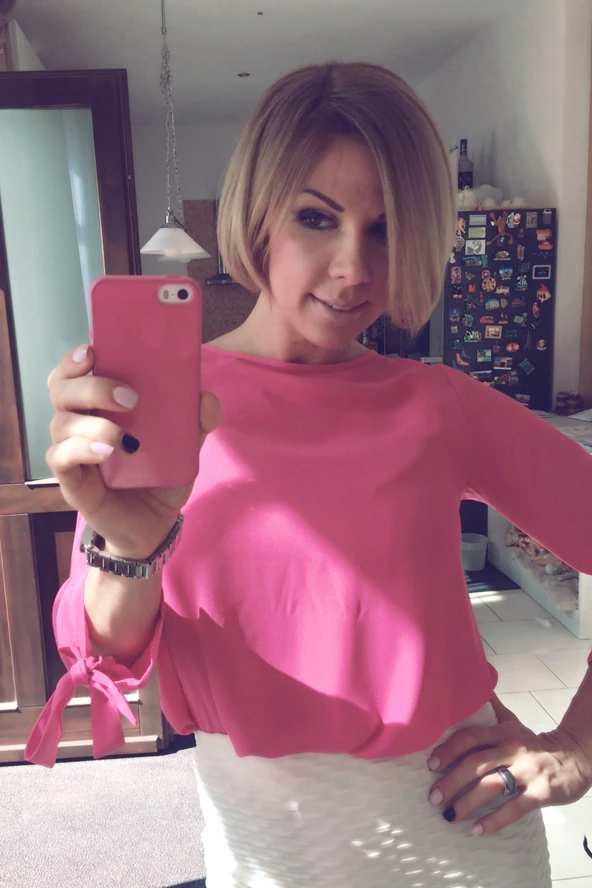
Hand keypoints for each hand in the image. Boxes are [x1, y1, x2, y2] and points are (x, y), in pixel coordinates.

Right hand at [46, 344, 220, 557]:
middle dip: (93, 386)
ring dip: (93, 423)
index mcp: (100, 405)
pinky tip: (105, 453)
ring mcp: (72, 451)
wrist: (154, 524)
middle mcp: (79, 422)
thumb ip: (198, 420)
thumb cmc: (161, 475)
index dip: (75, 359)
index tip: (93, 351)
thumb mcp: (186, 446)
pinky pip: (60, 458)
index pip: (74, 372)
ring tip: (125, 439)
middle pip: (62, 390)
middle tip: (131, 397)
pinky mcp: (71, 481)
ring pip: (62, 422)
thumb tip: (205, 397)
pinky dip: (80, 450)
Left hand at [426, 696, 591, 835]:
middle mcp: (511, 750)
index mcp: (502, 733)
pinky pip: (514, 808)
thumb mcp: (513, 722)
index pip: (470, 738)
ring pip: (491, 786)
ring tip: (449, 815)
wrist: (575, 756)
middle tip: (433, 796)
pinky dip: (494, 820)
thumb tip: (475, 686)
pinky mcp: (539, 793)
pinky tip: (476, 830)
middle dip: (451, 781)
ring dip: (467, 802)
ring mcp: (526, 772)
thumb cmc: (535, 743)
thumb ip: (491, 708)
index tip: (431, 764)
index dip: (449, 749)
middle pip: (476, 764)